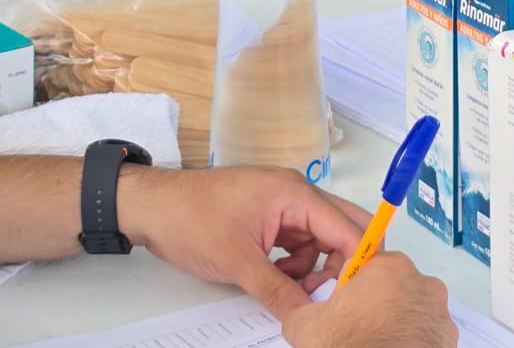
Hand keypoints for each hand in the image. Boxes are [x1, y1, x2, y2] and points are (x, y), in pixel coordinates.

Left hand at [121, 166, 368, 323]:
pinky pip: (299, 244)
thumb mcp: (238, 263)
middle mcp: (294, 194)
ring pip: (320, 241)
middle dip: (342, 265)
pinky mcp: (268, 218)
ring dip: (316, 269)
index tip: (361, 297)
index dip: (360, 262)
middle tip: (334, 298)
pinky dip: (297, 265)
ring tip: (296, 293)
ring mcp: (281, 205)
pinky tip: (280, 281)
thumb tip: (310, 319)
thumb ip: (280, 291)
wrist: (151, 207)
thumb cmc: (190, 220)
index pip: (347, 227)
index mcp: (293, 193)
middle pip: (340, 229)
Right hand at [281, 254, 456, 347]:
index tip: (339, 305)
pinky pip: (424, 331)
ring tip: (372, 341)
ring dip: (392, 320)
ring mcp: (439, 312)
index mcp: (387, 266)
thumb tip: (291, 303)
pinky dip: (410, 339)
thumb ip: (296, 303)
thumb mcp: (305, 324)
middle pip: (388, 284)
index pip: (362, 263)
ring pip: (408, 307)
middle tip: (353, 327)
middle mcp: (420, 282)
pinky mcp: (449, 338)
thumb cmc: (350, 347)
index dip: (347, 285)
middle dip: (371, 302)